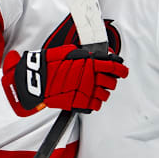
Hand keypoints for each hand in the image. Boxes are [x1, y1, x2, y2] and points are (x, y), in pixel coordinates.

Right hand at [2, 44, 128, 115]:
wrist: (36, 80)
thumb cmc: (50, 65)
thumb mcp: (69, 52)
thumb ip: (87, 55)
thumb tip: (101, 56)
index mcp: (88, 63)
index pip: (112, 66)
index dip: (121, 69)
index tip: (123, 71)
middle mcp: (89, 77)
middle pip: (111, 82)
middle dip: (110, 80)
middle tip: (105, 79)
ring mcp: (85, 92)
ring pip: (105, 95)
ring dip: (102, 91)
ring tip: (94, 88)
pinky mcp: (79, 104)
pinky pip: (96, 105)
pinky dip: (94, 102)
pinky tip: (89, 97)